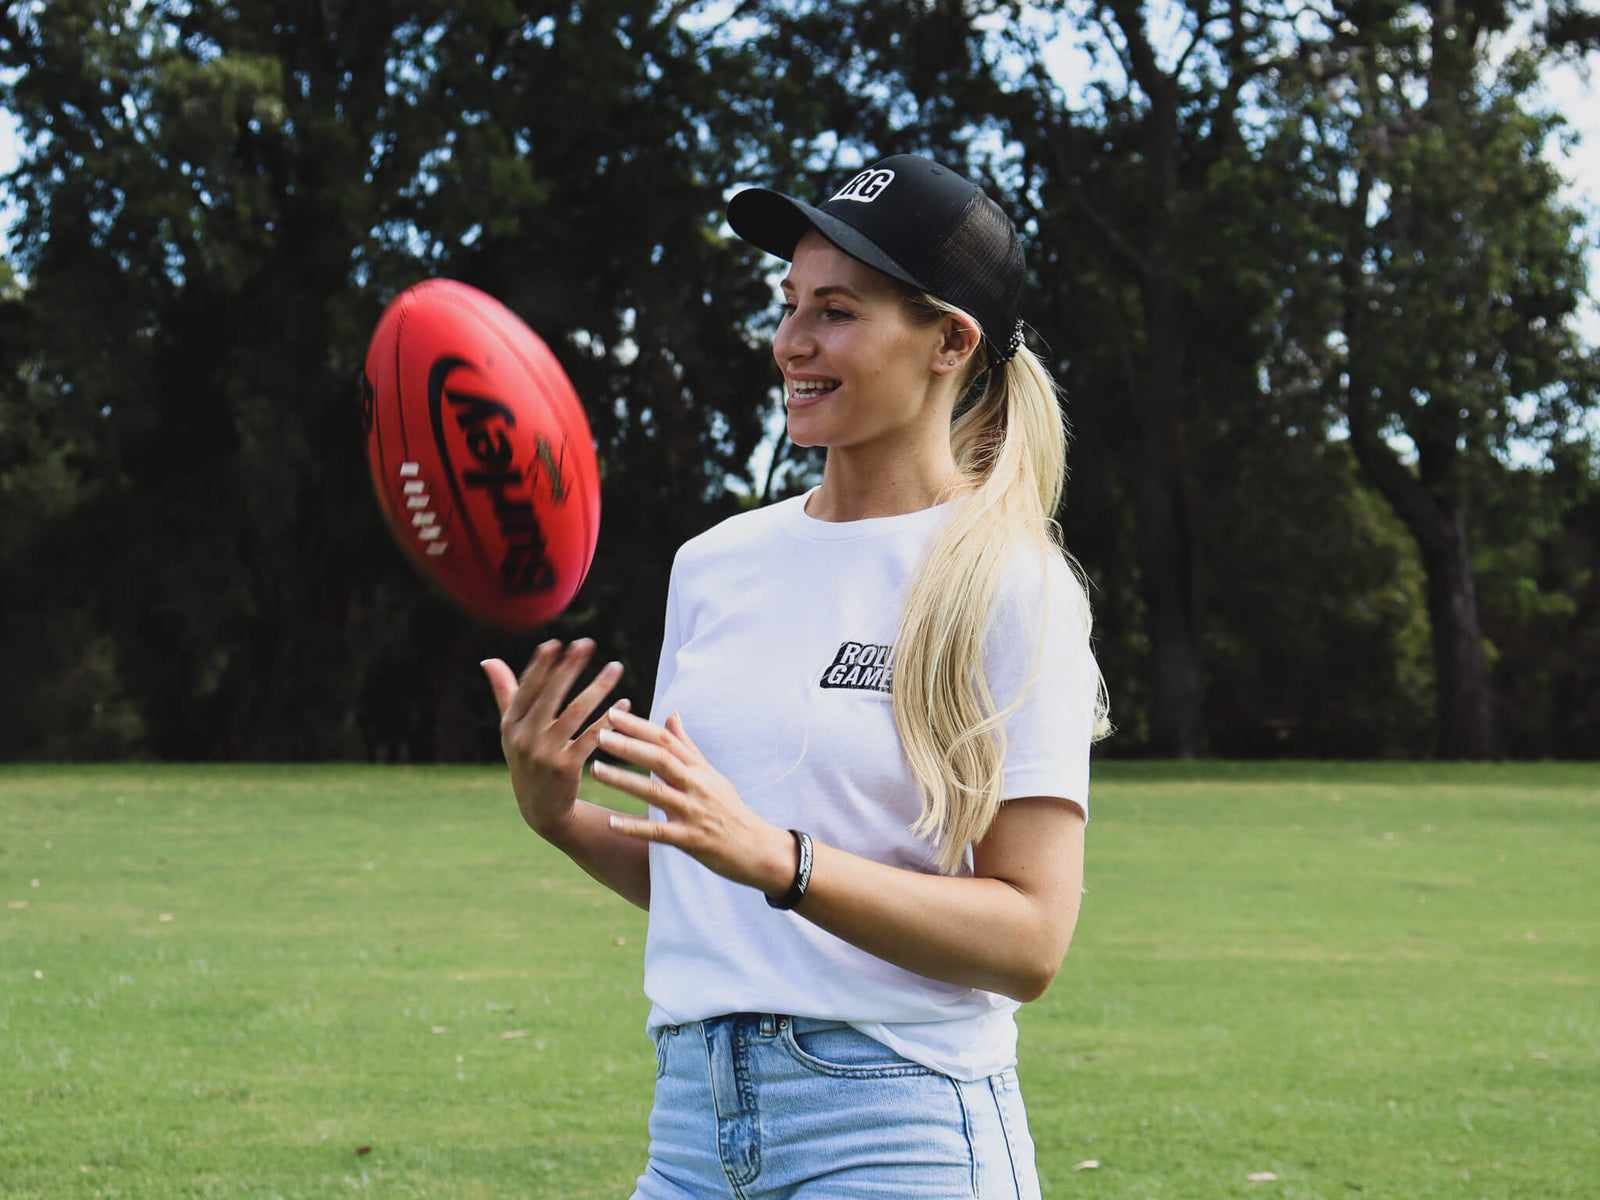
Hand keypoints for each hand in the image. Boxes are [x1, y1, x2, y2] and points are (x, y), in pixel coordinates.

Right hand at [481, 640, 627, 839]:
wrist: (541, 810)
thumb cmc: (528, 761)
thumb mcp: (512, 731)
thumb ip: (505, 694)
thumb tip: (488, 660)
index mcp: (510, 725)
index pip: (526, 688)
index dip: (541, 665)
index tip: (557, 642)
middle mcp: (523, 738)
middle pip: (550, 695)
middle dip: (570, 667)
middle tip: (588, 643)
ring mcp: (544, 754)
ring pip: (575, 712)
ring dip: (598, 687)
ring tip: (616, 667)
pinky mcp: (567, 768)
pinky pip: (591, 737)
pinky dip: (608, 718)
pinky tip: (624, 703)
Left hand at [593, 709, 795, 896]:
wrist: (757, 849)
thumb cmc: (730, 810)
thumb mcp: (711, 775)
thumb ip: (688, 747)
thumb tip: (671, 715)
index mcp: (699, 769)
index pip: (666, 741)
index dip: (639, 726)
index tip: (613, 713)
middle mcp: (697, 786)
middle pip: (660, 760)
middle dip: (629, 746)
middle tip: (599, 734)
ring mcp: (694, 813)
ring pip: (655, 793)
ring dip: (624, 780)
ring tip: (596, 770)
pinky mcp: (692, 840)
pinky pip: (659, 832)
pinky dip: (634, 828)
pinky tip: (611, 823)